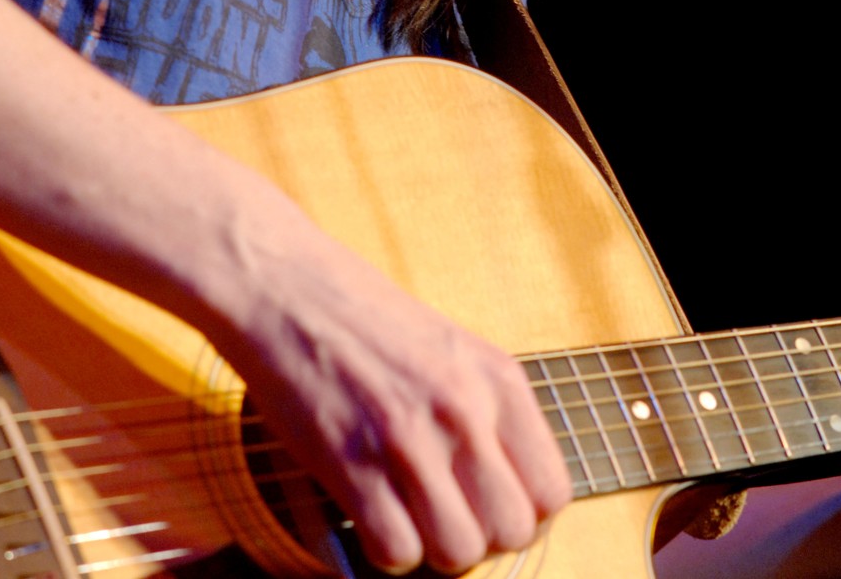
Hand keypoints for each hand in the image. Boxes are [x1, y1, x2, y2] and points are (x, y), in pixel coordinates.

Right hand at [216, 229, 572, 573]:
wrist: (287, 288)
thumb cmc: (367, 322)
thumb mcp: (453, 351)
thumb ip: (488, 414)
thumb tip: (509, 497)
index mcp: (497, 379)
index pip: (552, 492)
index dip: (524, 517)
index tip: (489, 508)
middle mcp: (464, 407)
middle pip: (511, 532)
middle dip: (480, 538)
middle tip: (445, 515)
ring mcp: (409, 436)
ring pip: (458, 553)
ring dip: (432, 550)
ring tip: (408, 513)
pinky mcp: (352, 462)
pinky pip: (396, 554)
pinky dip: (385, 551)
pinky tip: (371, 513)